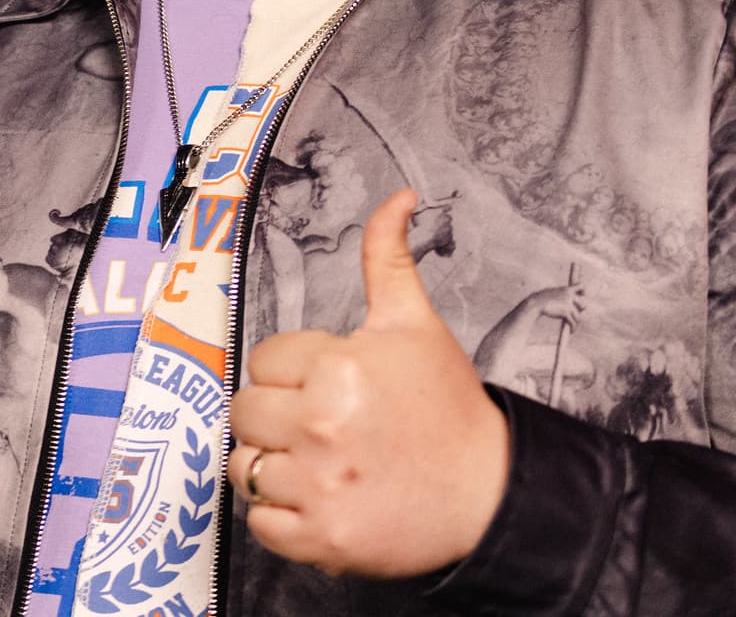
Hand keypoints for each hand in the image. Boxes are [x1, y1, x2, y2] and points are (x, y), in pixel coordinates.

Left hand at [226, 189, 507, 577]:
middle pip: (244, 411)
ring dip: (271, 465)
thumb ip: (388, 258)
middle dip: (274, 415)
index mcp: (337, 368)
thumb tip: (398, 197)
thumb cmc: (450, 409)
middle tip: (319, 426)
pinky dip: (279, 517)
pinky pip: (259, 524)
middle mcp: (320, 425)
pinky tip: (317, 498)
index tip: (327, 385)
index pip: (264, 360)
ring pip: (244, 466)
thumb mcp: (416, 324)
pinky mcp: (320, 539)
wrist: (490, 495)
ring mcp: (318, 485)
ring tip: (315, 462)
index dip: (293, 371)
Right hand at [523, 281, 586, 329]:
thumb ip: (562, 295)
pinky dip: (573, 328)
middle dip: (580, 312)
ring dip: (577, 324)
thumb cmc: (542, 298)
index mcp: (566, 289)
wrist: (536, 303)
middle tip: (576, 316)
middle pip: (583, 305)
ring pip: (578, 317)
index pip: (581, 286)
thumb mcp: (553, 292)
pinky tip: (571, 331)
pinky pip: (573, 322)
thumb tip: (567, 300)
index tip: (581, 296)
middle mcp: (569, 296)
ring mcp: (568, 304)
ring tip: (574, 327)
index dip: (584, 291)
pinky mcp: (565, 312)